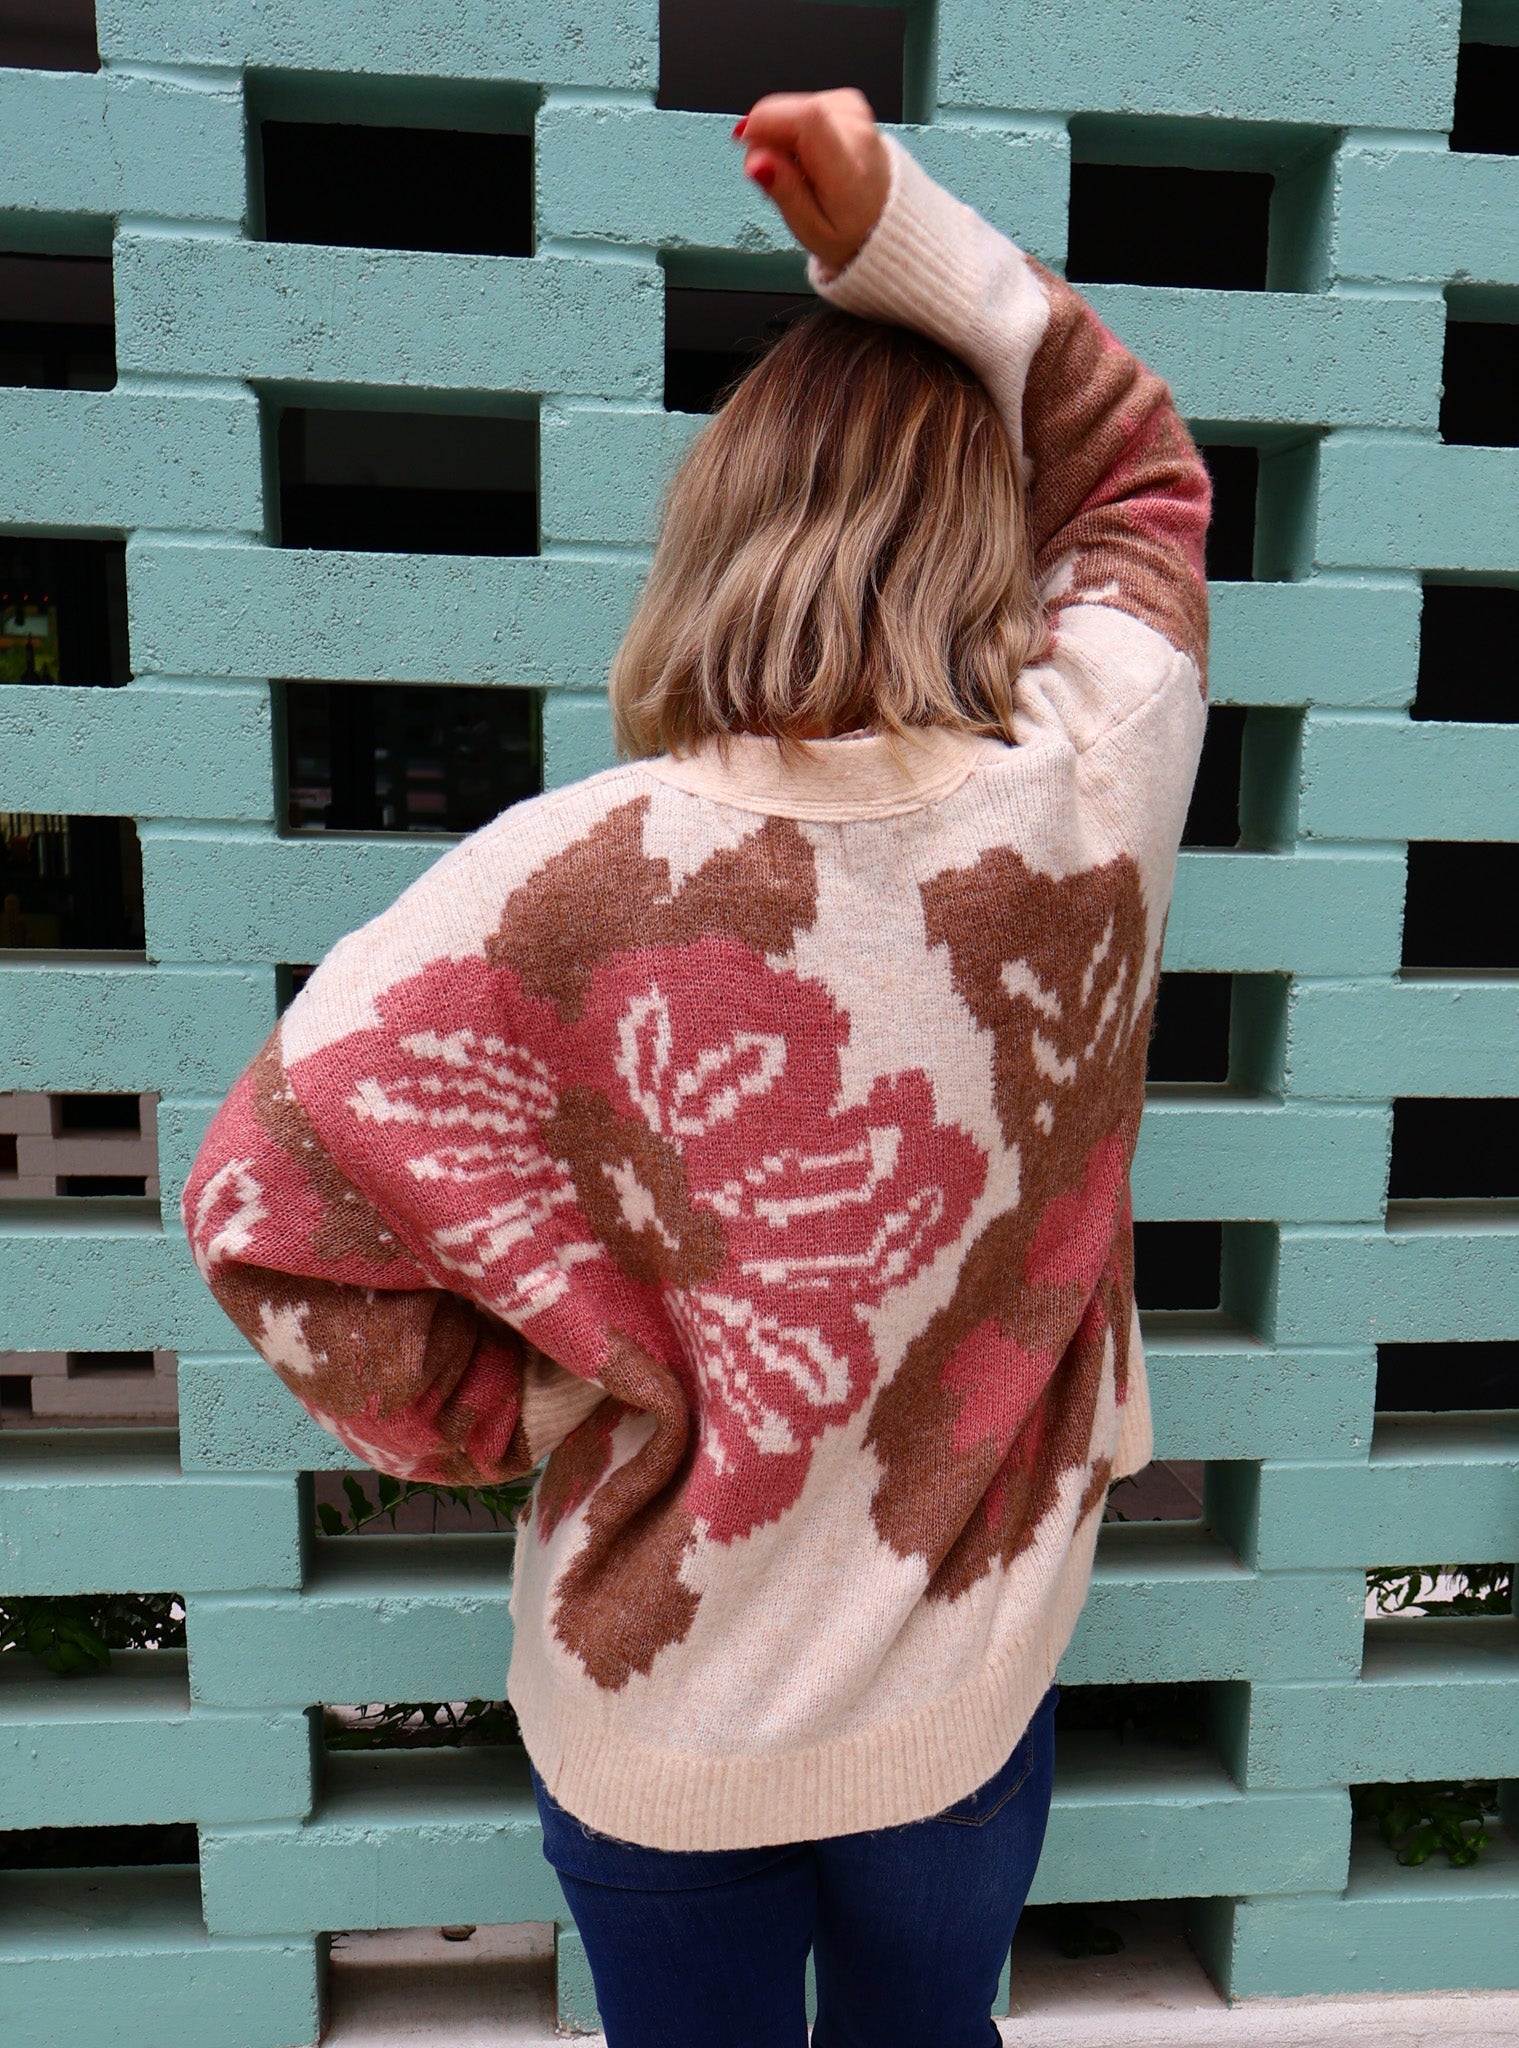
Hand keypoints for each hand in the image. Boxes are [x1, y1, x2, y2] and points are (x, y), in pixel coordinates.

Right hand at [733, 88, 890, 273]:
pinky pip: (806, 106)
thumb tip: (757, 162)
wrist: (885, 224)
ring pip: (795, 107)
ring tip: (794, 172)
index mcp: (848, 168)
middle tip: (771, 175)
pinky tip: (804, 155)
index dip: (765, 121)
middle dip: (766, 136)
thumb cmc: (850, 232)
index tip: (744, 140)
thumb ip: (784, 192)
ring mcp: (856, 113)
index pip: (806, 119)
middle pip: (793, 110)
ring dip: (781, 135)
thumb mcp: (811, 229)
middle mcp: (856, 132)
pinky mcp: (850, 105)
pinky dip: (795, 129)